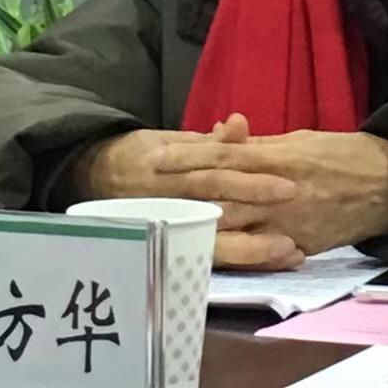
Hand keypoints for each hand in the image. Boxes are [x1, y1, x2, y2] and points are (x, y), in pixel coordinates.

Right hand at [72, 123, 303, 269]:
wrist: (91, 181)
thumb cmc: (140, 156)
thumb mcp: (170, 140)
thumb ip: (209, 140)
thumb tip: (240, 122)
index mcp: (171, 166)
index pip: (215, 169)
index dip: (251, 177)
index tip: (287, 182)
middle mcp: (169, 197)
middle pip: (217, 203)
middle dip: (256, 207)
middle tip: (296, 211)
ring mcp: (168, 226)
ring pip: (212, 239)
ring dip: (253, 247)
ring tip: (290, 250)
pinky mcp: (167, 248)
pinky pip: (206, 259)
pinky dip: (239, 262)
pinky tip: (269, 265)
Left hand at [154, 115, 387, 254]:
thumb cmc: (345, 154)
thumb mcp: (302, 140)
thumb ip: (261, 146)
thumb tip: (224, 141)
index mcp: (280, 158)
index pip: (225, 157)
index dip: (189, 158)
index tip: (157, 157)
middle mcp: (280, 191)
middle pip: (221, 194)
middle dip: (182, 195)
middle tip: (145, 195)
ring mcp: (289, 222)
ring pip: (235, 227)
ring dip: (199, 226)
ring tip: (164, 225)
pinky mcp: (300, 245)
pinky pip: (261, 252)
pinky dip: (236, 253)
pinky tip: (206, 253)